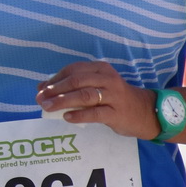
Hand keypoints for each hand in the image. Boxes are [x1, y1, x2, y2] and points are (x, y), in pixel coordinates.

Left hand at [36, 62, 156, 137]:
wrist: (145, 112)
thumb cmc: (114, 98)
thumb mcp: (95, 87)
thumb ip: (72, 86)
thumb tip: (42, 87)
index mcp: (100, 69)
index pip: (73, 70)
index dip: (54, 79)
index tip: (41, 90)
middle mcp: (107, 79)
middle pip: (76, 81)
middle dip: (55, 90)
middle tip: (40, 100)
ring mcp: (114, 95)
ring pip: (84, 95)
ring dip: (63, 101)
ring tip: (48, 108)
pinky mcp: (117, 113)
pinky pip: (95, 113)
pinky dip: (79, 114)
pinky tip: (67, 117)